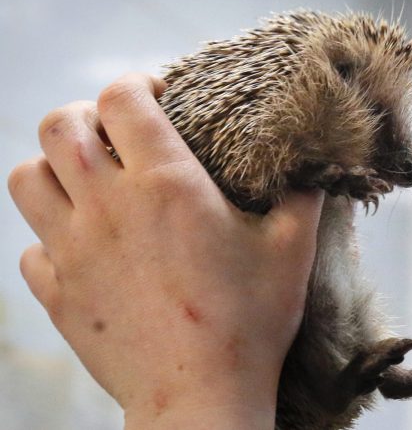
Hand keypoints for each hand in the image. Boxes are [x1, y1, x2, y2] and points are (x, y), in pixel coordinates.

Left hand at [8, 73, 323, 428]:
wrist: (202, 397)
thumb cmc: (251, 321)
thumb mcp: (293, 249)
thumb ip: (303, 195)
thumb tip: (315, 167)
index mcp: (166, 184)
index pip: (122, 97)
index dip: (136, 83)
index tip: (157, 96)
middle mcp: (108, 207)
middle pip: (57, 125)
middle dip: (83, 116)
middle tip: (116, 134)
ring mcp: (73, 250)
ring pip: (26, 179)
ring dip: (53, 169)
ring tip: (89, 183)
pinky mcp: (58, 293)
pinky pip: (31, 247)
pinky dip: (51, 236)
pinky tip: (86, 248)